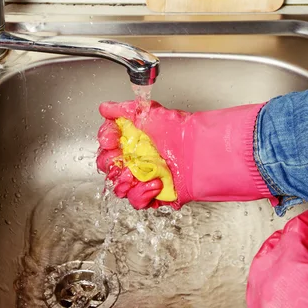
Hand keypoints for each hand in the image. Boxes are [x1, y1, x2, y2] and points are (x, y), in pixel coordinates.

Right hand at [97, 99, 272, 209]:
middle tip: (120, 160)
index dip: (106, 141)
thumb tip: (105, 108)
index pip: (108, 144)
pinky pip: (138, 200)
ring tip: (136, 174)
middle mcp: (138, 158)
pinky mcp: (157, 194)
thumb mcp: (148, 113)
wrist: (202, 151)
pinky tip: (155, 184)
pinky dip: (142, 194)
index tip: (111, 138)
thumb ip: (123, 110)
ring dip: (124, 181)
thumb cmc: (180, 130)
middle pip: (109, 167)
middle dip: (111, 164)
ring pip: (119, 187)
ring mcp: (146, 177)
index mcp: (134, 140)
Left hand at [247, 209, 307, 307]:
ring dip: (281, 265)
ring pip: (264, 268)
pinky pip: (261, 295)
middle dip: (295, 241)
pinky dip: (274, 291)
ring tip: (305, 274)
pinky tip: (293, 299)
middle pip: (277, 243)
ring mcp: (257, 300)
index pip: (298, 226)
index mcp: (290, 260)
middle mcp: (266, 276)